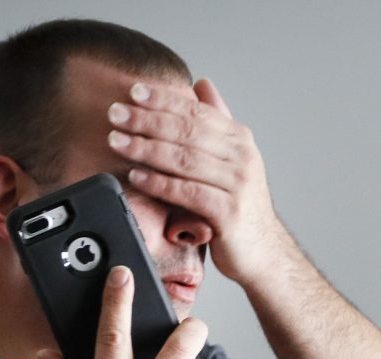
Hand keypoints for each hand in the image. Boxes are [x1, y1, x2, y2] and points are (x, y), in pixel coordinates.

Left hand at [109, 77, 289, 284]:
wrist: (264, 252)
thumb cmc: (240, 206)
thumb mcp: (234, 159)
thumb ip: (218, 122)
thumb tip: (202, 84)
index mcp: (240, 140)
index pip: (197, 111)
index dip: (164, 99)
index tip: (133, 91)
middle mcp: (242, 158)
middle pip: (187, 132)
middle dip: (147, 120)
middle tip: (116, 113)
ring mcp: (237, 186)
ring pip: (184, 160)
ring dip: (146, 148)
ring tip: (116, 141)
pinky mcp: (228, 213)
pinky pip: (186, 193)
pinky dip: (159, 183)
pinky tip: (136, 176)